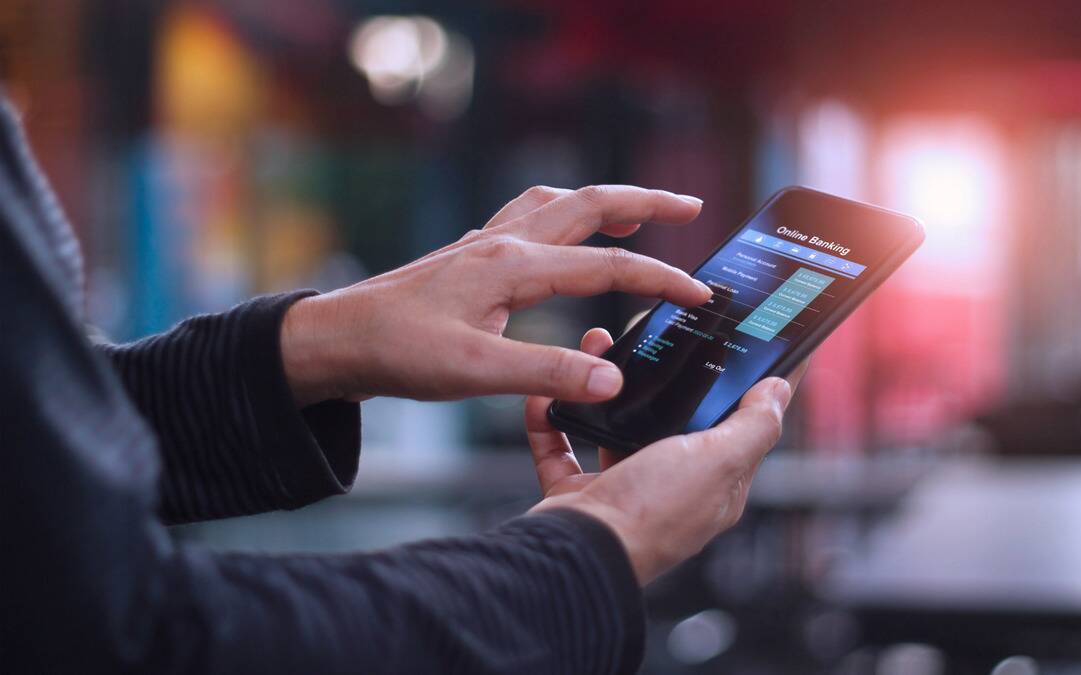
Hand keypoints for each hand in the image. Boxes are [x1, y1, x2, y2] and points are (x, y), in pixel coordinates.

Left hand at [280, 185, 710, 405]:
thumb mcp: (474, 372)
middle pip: (589, 205)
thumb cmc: (396, 353)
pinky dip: (564, 216)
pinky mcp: (470, 257)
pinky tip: (563, 238)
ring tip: (638, 214)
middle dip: (646, 203)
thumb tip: (611, 382)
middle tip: (692, 209)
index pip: (606, 267)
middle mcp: (503, 243)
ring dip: (604, 203)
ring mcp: (484, 244)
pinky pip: (529, 218)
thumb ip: (547, 374)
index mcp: (512, 267)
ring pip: (558, 204)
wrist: (335, 340)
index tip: (700, 296)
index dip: (660, 280)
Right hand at [525, 328, 808, 584]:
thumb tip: (779, 391)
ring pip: (613, 425)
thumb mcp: (717, 461)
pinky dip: (552, 420)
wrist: (577, 554)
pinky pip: (561, 447)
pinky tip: (547, 392)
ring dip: (604, 387)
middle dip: (659, 375)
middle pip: (669, 417)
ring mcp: (622, 489)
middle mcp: (669, 487)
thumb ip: (753, 425)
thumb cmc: (650, 515)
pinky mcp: (577, 494)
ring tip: (598, 348)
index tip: (733, 343)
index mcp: (713, 483)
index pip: (735, 425)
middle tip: (651, 334)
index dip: (736, 385)